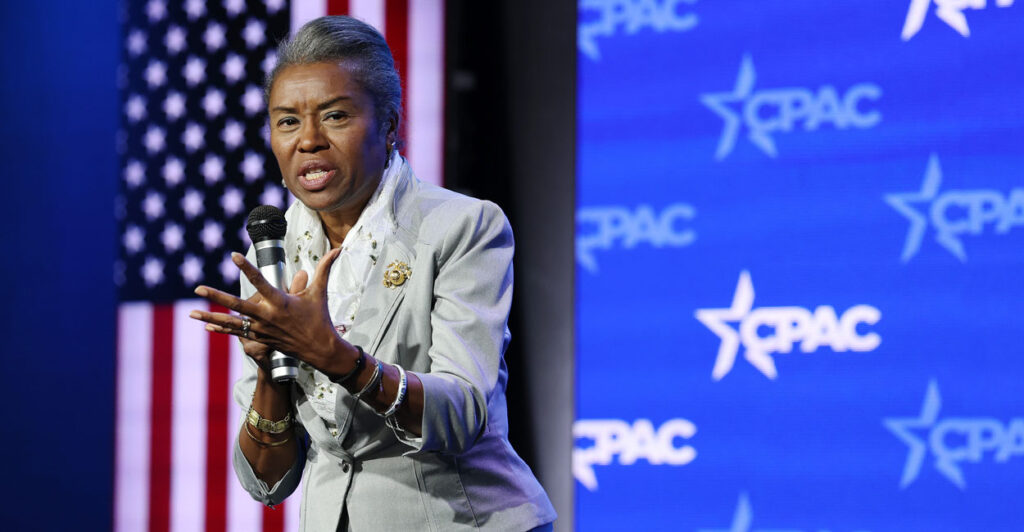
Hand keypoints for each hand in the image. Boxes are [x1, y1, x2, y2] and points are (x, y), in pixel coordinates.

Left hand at [189, 249, 351, 373]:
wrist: (319, 349)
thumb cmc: (319, 318)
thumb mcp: (320, 292)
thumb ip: (324, 269)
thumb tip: (337, 250)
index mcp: (281, 302)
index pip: (260, 281)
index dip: (246, 267)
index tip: (233, 255)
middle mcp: (267, 316)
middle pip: (237, 305)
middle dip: (216, 297)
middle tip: (198, 288)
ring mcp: (261, 330)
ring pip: (231, 324)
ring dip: (211, 318)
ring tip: (192, 314)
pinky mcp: (260, 339)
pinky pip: (237, 334)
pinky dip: (222, 330)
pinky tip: (207, 327)